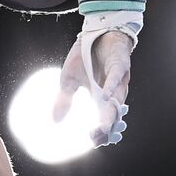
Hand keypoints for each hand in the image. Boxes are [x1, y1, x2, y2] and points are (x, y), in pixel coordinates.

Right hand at [53, 30, 132, 146]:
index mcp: (101, 100)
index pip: (105, 122)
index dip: (102, 133)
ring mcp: (118, 81)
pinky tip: (104, 96)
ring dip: (111, 115)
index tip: (92, 142)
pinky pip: (116, 78)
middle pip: (114, 117)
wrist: (95, 34)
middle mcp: (113, 94)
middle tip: (97, 138)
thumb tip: (55, 121)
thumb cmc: (84, 58)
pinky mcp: (120, 66)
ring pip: (117, 101)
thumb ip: (64, 101)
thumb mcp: (69, 81)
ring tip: (103, 128)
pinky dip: (111, 87)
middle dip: (107, 130)